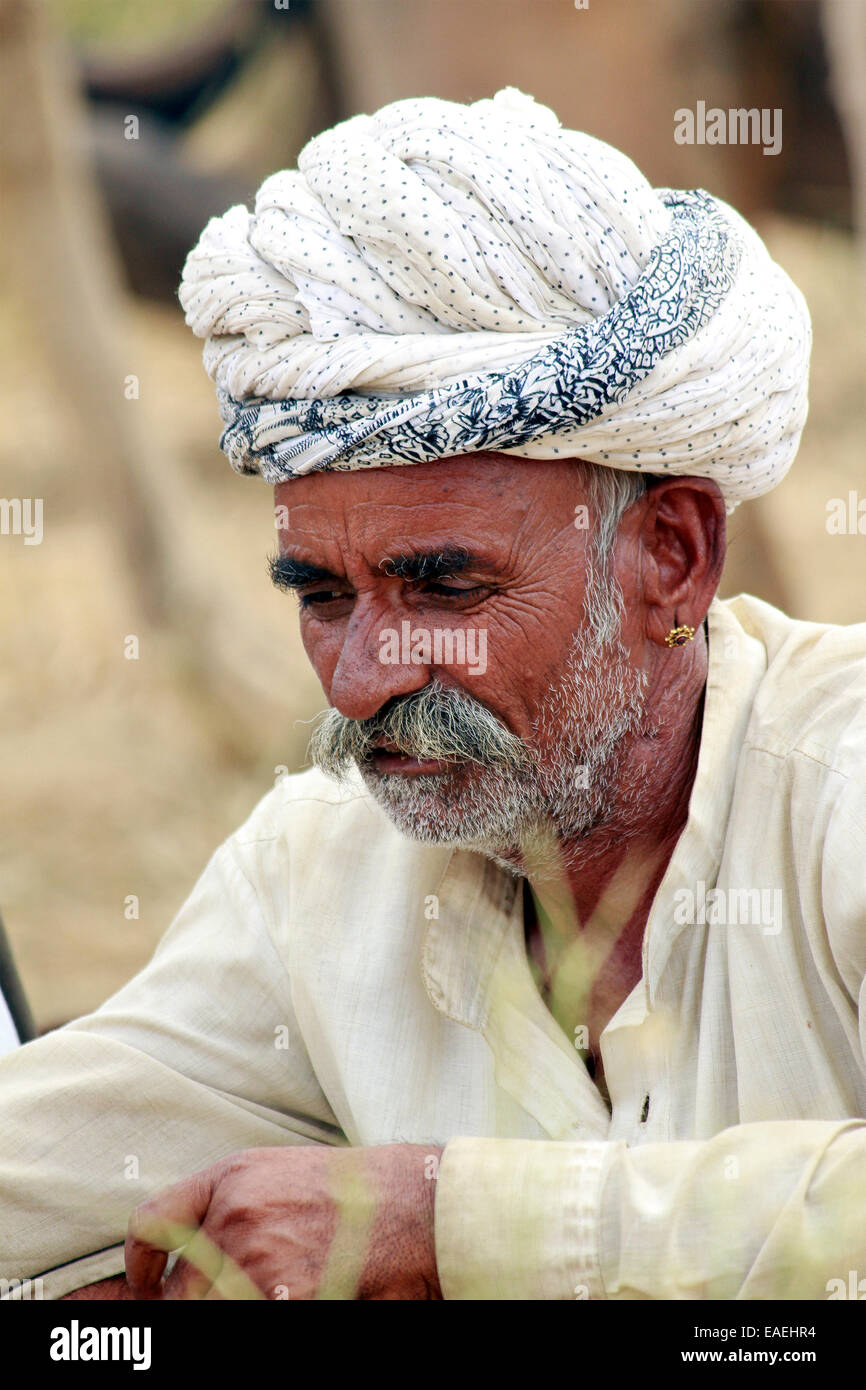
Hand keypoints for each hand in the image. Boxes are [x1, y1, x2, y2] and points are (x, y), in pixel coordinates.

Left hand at [124, 1143, 442, 1299]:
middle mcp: (235, 1212)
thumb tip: (195, 1252)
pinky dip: (263, 1312)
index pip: (153, 1221)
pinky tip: (299, 1296)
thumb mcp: (285, 1175)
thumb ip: (235, 1203)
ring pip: (208, 1308)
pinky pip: (247, 1316)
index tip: (147, 1281)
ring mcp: (257, 1256)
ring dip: (230, 1307)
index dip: (140, 1261)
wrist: (417, 1207)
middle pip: (181, 1285)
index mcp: (234, 1176)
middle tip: (234, 1295)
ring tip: (273, 1294)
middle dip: (197, 1301)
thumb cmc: (359, 1193)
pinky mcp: (282, 1296)